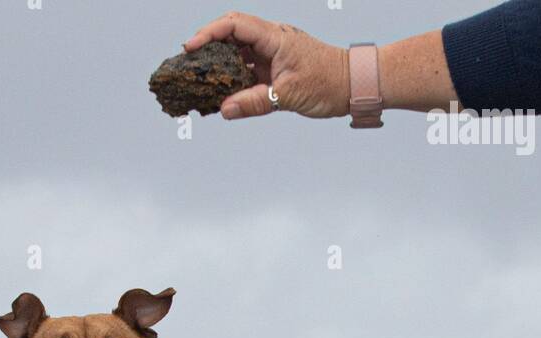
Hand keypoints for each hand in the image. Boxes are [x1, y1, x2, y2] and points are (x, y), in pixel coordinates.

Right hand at [184, 11, 348, 119]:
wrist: (352, 85)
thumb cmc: (327, 83)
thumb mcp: (288, 95)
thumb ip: (255, 102)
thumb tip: (224, 109)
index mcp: (275, 38)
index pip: (235, 25)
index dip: (209, 33)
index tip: (190, 47)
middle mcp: (271, 40)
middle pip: (231, 34)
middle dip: (208, 45)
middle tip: (188, 63)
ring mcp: (272, 53)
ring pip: (237, 52)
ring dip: (219, 64)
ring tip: (199, 79)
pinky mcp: (274, 68)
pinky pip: (247, 69)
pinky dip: (232, 78)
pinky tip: (221, 91)